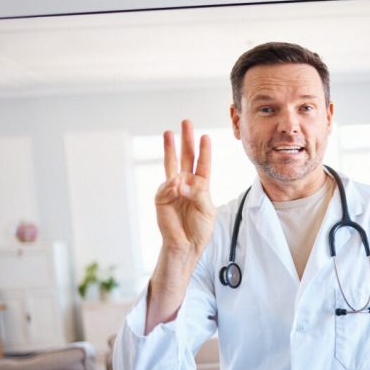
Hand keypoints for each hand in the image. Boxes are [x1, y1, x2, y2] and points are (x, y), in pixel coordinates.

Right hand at [154, 119, 214, 258]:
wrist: (186, 246)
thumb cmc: (199, 230)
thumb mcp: (207, 210)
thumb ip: (197, 193)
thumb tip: (180, 181)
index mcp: (201, 187)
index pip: (203, 165)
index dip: (204, 151)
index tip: (205, 137)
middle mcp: (186, 184)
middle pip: (186, 158)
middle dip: (186, 140)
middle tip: (186, 123)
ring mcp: (173, 189)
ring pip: (171, 164)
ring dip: (170, 148)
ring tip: (168, 133)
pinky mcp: (162, 197)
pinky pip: (167, 186)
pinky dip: (172, 186)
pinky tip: (176, 187)